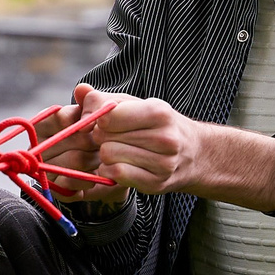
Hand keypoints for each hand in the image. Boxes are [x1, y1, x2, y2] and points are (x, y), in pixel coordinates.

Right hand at [39, 84, 118, 203]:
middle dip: (91, 140)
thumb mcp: (103, 114)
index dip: (77, 120)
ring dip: (94, 159)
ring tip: (106, 157)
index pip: (57, 117)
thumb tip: (82, 89)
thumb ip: (92, 101)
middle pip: (66, 140)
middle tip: (105, 141)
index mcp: (47, 123)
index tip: (93, 123)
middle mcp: (41, 146)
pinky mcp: (57, 188)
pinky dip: (88, 179)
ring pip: (72, 161)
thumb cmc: (106, 134)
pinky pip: (70, 183)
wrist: (117, 166)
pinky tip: (100, 174)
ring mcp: (47, 168)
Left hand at [75, 83, 274, 209]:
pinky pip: (116, 176)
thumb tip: (80, 91)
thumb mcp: (135, 105)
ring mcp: (163, 164)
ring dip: (106, 155)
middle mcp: (165, 138)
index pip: (108, 116)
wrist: (193, 154)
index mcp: (159, 112)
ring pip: (109, 157)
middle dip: (101, 137)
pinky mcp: (156, 184)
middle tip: (112, 138)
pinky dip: (111, 171)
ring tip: (118, 150)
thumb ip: (105, 98)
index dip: (98, 119)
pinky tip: (120, 165)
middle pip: (105, 138)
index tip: (104, 121)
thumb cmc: (156, 125)